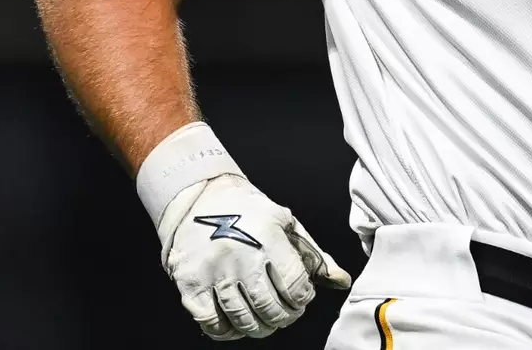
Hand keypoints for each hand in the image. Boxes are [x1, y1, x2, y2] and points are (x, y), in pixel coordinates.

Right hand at [157, 172, 352, 339]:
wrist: (201, 199)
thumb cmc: (249, 213)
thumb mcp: (286, 224)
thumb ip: (314, 256)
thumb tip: (342, 281)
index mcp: (267, 237)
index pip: (294, 284)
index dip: (303, 298)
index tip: (303, 297)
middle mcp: (239, 255)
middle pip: (269, 306)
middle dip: (285, 317)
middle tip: (287, 314)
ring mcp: (212, 272)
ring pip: (242, 318)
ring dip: (260, 327)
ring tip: (267, 321)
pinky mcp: (190, 284)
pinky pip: (211, 322)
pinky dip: (227, 332)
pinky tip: (237, 325)